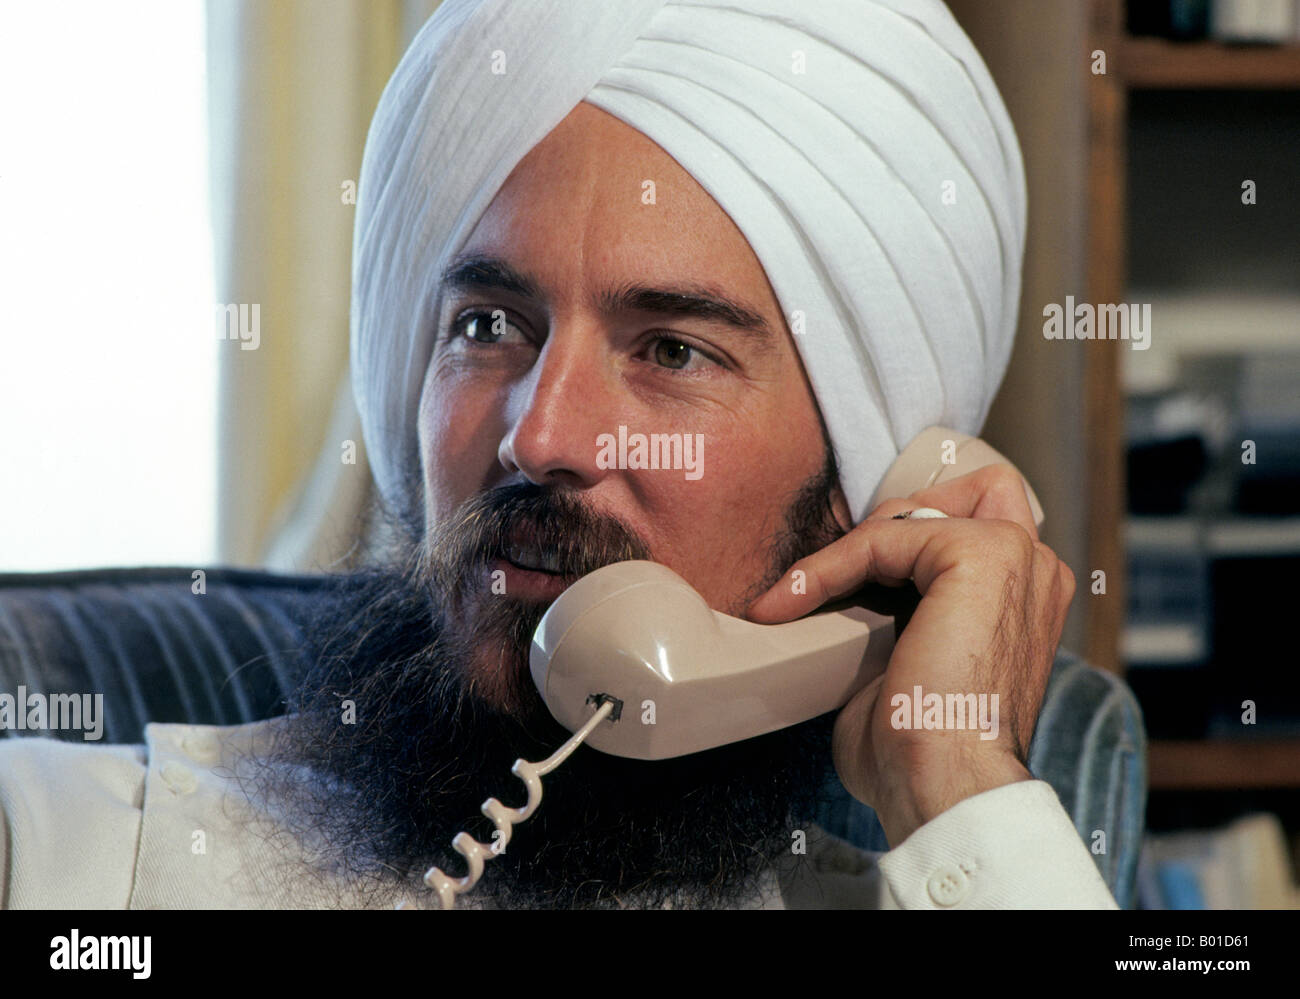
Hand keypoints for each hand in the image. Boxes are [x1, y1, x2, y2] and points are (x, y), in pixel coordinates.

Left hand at [746, 464, 1075, 845]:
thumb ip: (900, 612)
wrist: (943, 783)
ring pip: (911, 508)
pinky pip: (881, 535)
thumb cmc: (922, 747)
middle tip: (832, 582)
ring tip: (801, 595)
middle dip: (883, 529)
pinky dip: (829, 565)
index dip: (902, 539)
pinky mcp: (978, 554)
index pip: (966, 520)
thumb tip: (841, 595)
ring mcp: (1014, 555)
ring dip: (849, 549)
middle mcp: (1035, 569)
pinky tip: (793, 601)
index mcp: (1027, 596)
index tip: (840, 583)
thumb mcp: (912, 661)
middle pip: (952, 493)